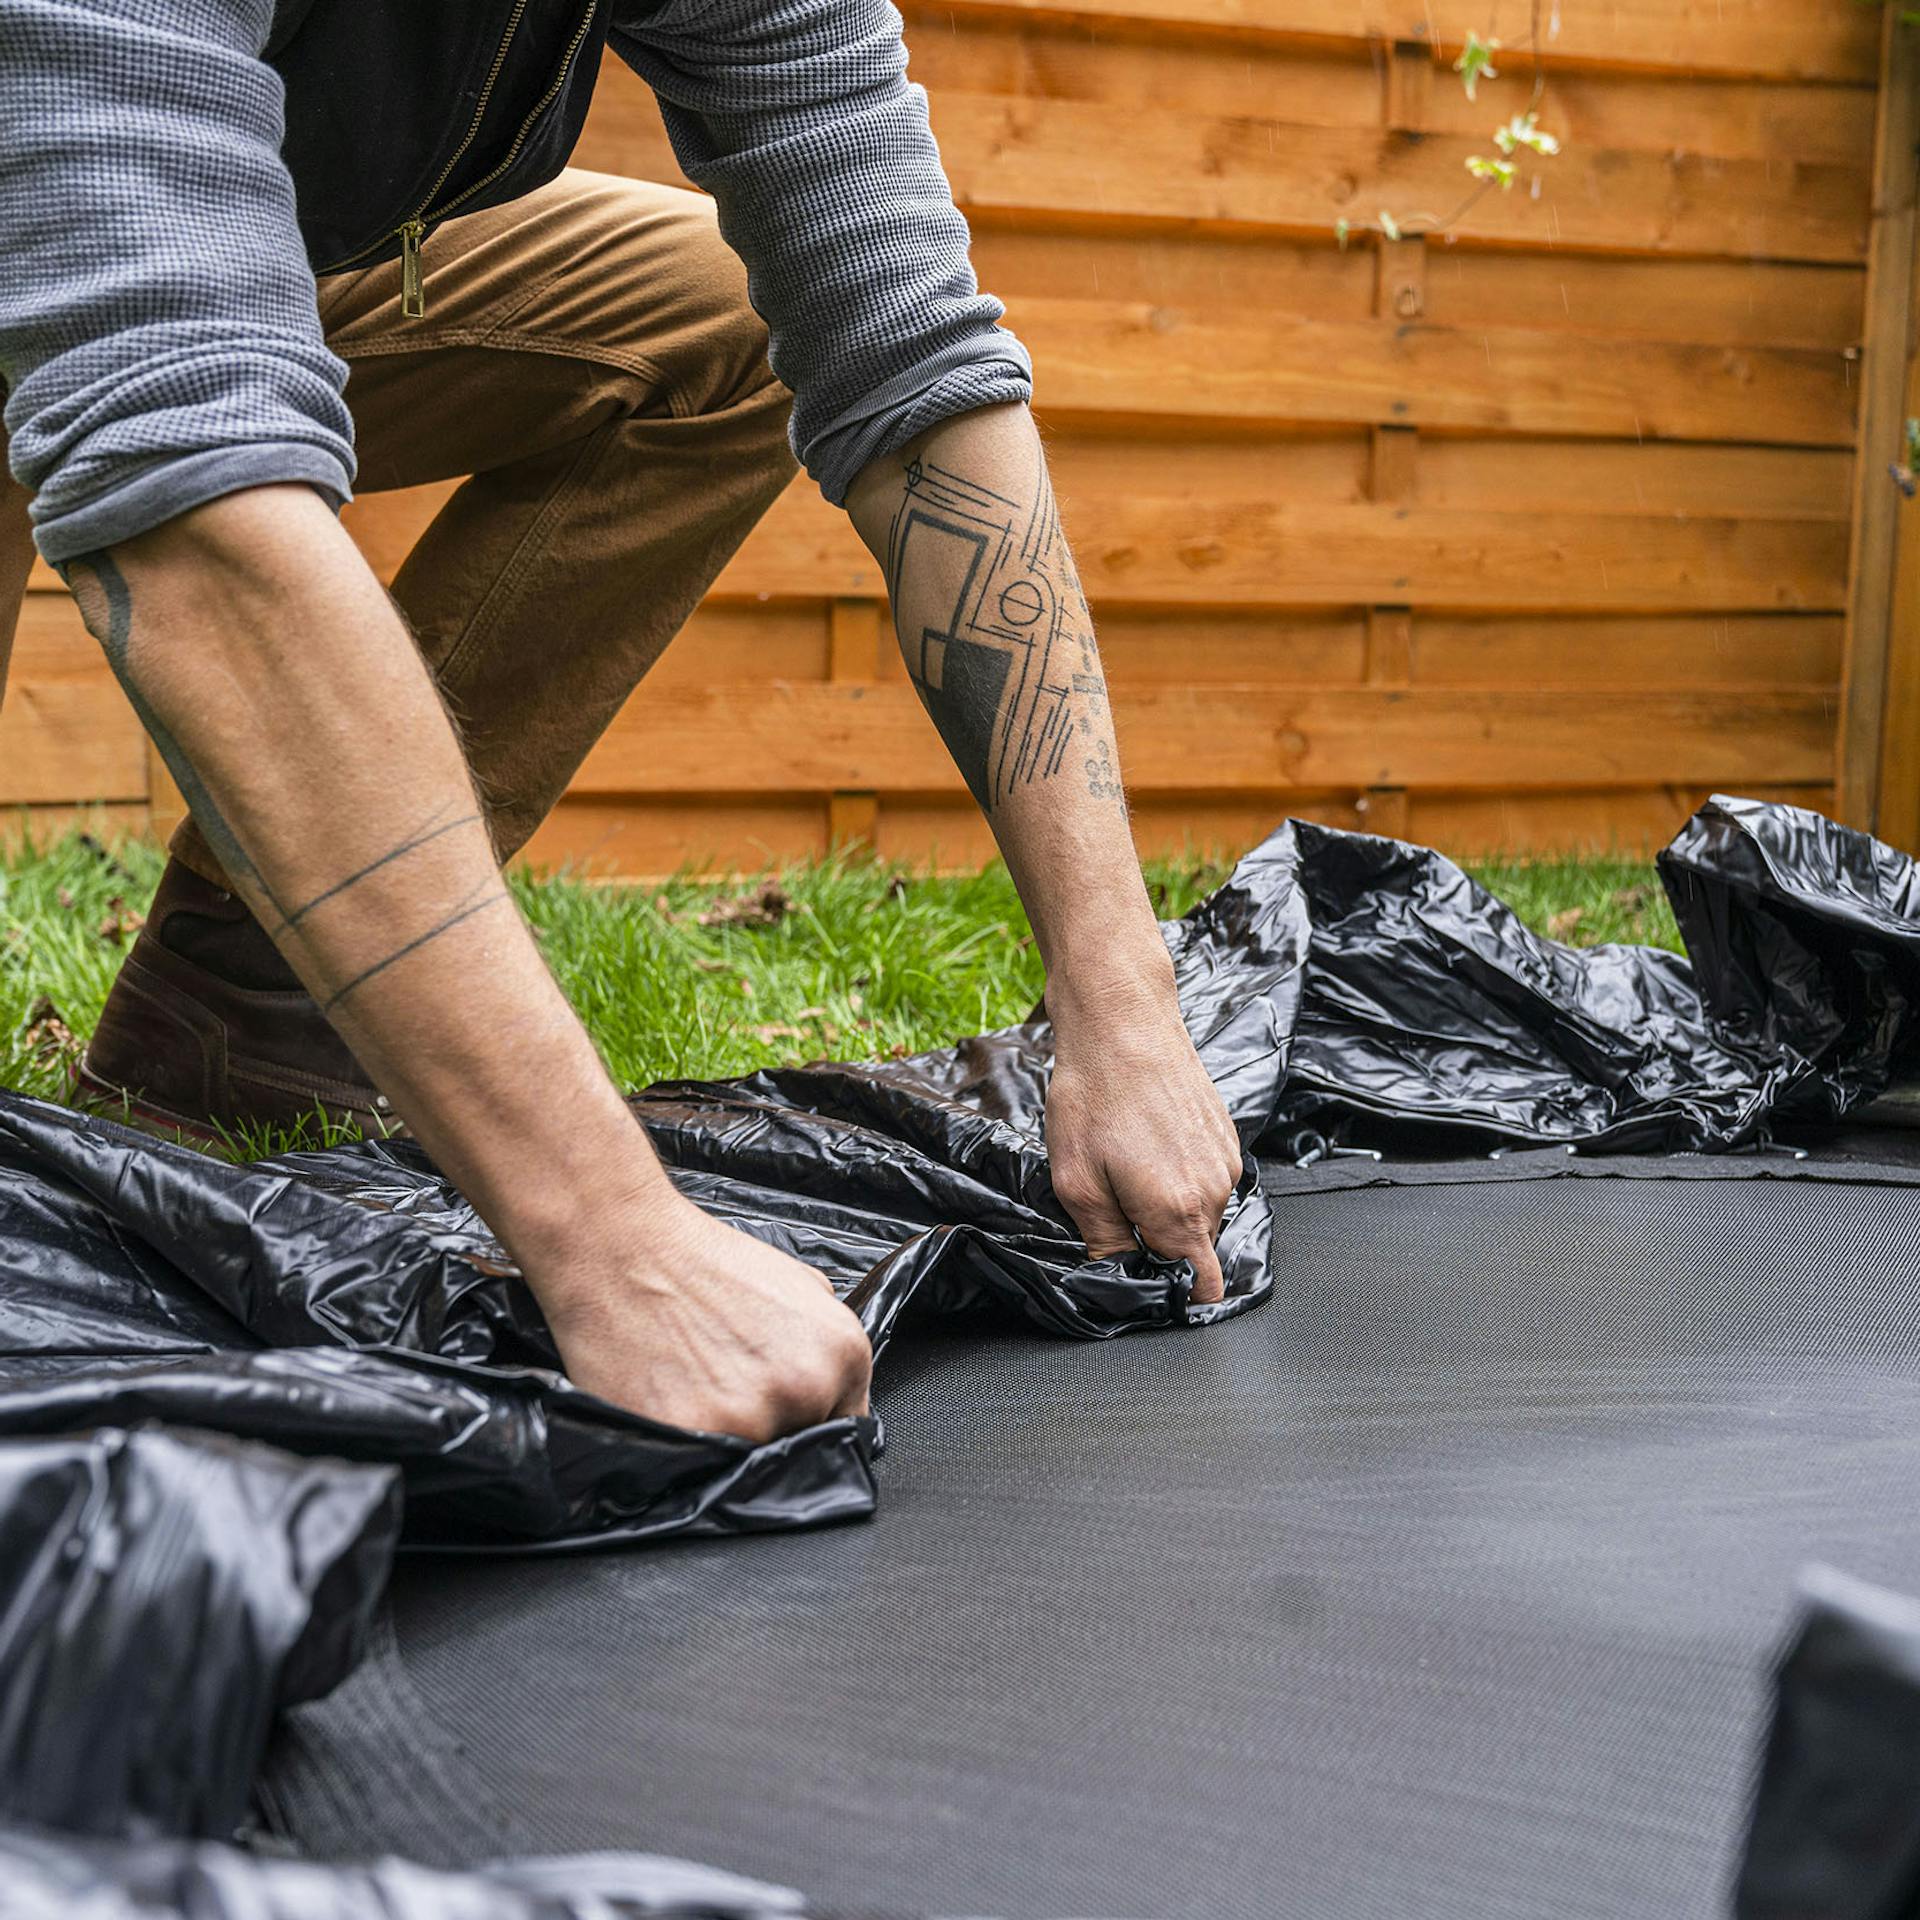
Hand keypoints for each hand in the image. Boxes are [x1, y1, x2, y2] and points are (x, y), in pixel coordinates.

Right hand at [535, 1200, 872, 1440]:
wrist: (627, 1246)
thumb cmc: (703, 1260)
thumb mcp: (797, 1283)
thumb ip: (824, 1340)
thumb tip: (833, 1383)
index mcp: (842, 1353)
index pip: (843, 1423)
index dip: (807, 1420)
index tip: (780, 1413)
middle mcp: (807, 1389)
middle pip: (799, 1446)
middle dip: (768, 1430)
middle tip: (726, 1392)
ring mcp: (752, 1419)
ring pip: (749, 1464)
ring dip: (726, 1443)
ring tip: (694, 1393)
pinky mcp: (693, 1438)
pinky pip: (697, 1469)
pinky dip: (681, 1448)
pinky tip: (666, 1402)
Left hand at [1044, 961, 1243, 1303]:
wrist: (1123, 1022)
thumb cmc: (1095, 1096)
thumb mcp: (1077, 1180)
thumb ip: (1105, 1239)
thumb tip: (1117, 1274)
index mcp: (1179, 1211)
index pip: (1204, 1285)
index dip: (1172, 1294)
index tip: (1142, 1283)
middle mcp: (1215, 1190)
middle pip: (1194, 1246)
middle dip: (1159, 1241)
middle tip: (1114, 1208)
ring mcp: (1225, 1159)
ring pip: (1199, 1210)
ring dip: (1167, 1204)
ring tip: (1126, 1166)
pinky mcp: (1225, 1134)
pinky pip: (1206, 1177)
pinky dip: (1179, 1174)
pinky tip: (1145, 1144)